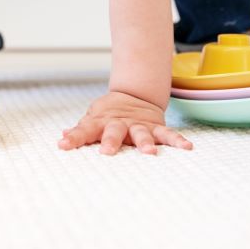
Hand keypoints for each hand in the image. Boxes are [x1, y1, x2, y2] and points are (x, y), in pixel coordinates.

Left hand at [58, 91, 192, 154]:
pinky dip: (177, 141)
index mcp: (101, 123)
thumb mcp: (92, 119)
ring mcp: (139, 125)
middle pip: (114, 132)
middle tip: (107, 152)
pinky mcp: (156, 127)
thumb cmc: (108, 115)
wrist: (133, 96)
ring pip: (142, 134)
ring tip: (149, 152)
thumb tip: (61, 137)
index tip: (63, 145)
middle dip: (110, 141)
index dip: (73, 138)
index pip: (84, 130)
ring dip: (145, 142)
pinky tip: (187, 147)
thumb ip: (80, 130)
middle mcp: (120, 124)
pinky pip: (168, 135)